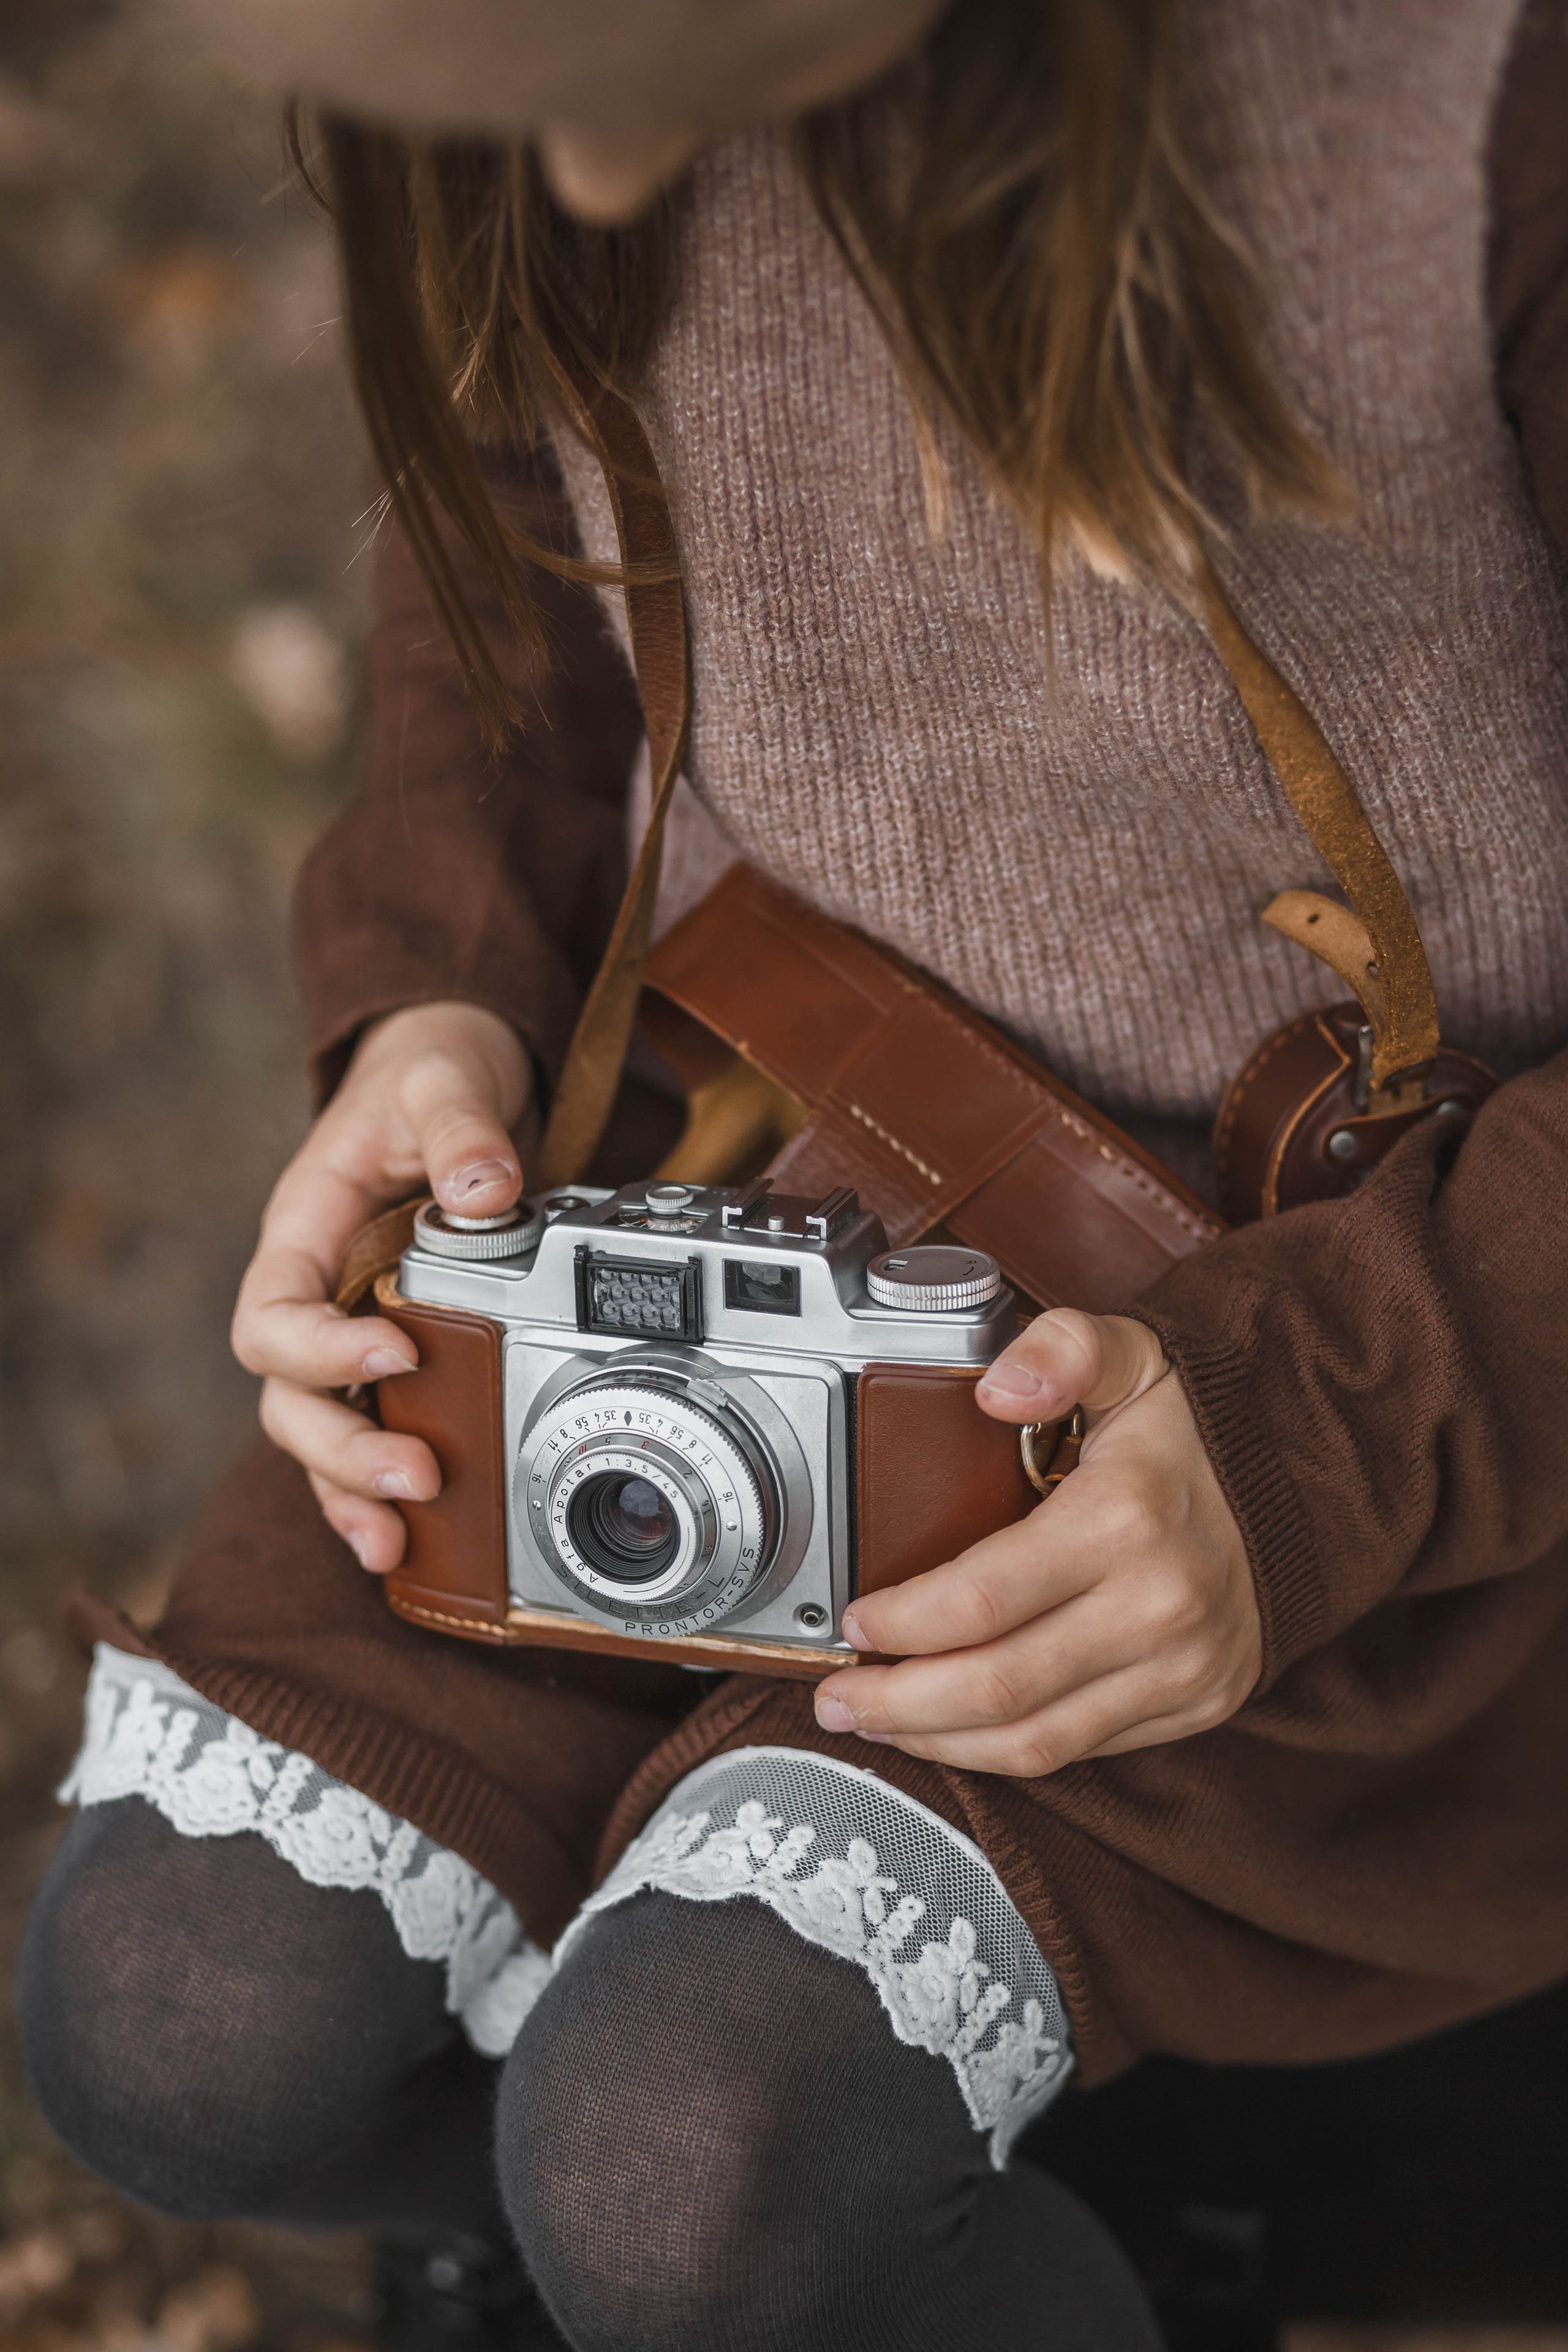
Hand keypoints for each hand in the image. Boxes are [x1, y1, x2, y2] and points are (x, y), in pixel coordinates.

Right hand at [231, 1002, 530, 1570]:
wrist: (451, 1076)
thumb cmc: (430, 1074)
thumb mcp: (443, 1078)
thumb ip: (459, 1127)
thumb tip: (483, 1190)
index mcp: (303, 1231)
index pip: (272, 1314)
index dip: (319, 1350)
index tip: (396, 1355)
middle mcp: (314, 1295)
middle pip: (288, 1397)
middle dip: (341, 1449)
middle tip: (414, 1476)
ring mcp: (347, 1333)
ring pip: (318, 1434)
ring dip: (350, 1492)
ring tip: (397, 1543)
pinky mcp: (393, 1359)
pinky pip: (365, 1435)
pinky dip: (376, 1491)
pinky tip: (407, 1543)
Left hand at [813, 1311, 1260, 1775]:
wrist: (1314, 1477)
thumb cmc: (1198, 1424)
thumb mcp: (1132, 1354)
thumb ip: (1061, 1349)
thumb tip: (997, 1388)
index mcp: (1125, 1521)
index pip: (982, 1600)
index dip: (903, 1622)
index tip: (852, 1619)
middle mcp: (1158, 1607)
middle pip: (998, 1687)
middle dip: (898, 1703)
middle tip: (835, 1696)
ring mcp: (1183, 1667)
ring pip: (1037, 1740)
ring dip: (940, 1742)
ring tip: (875, 1723)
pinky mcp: (1199, 1703)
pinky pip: (1083, 1749)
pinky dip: (1006, 1751)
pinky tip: (954, 1730)